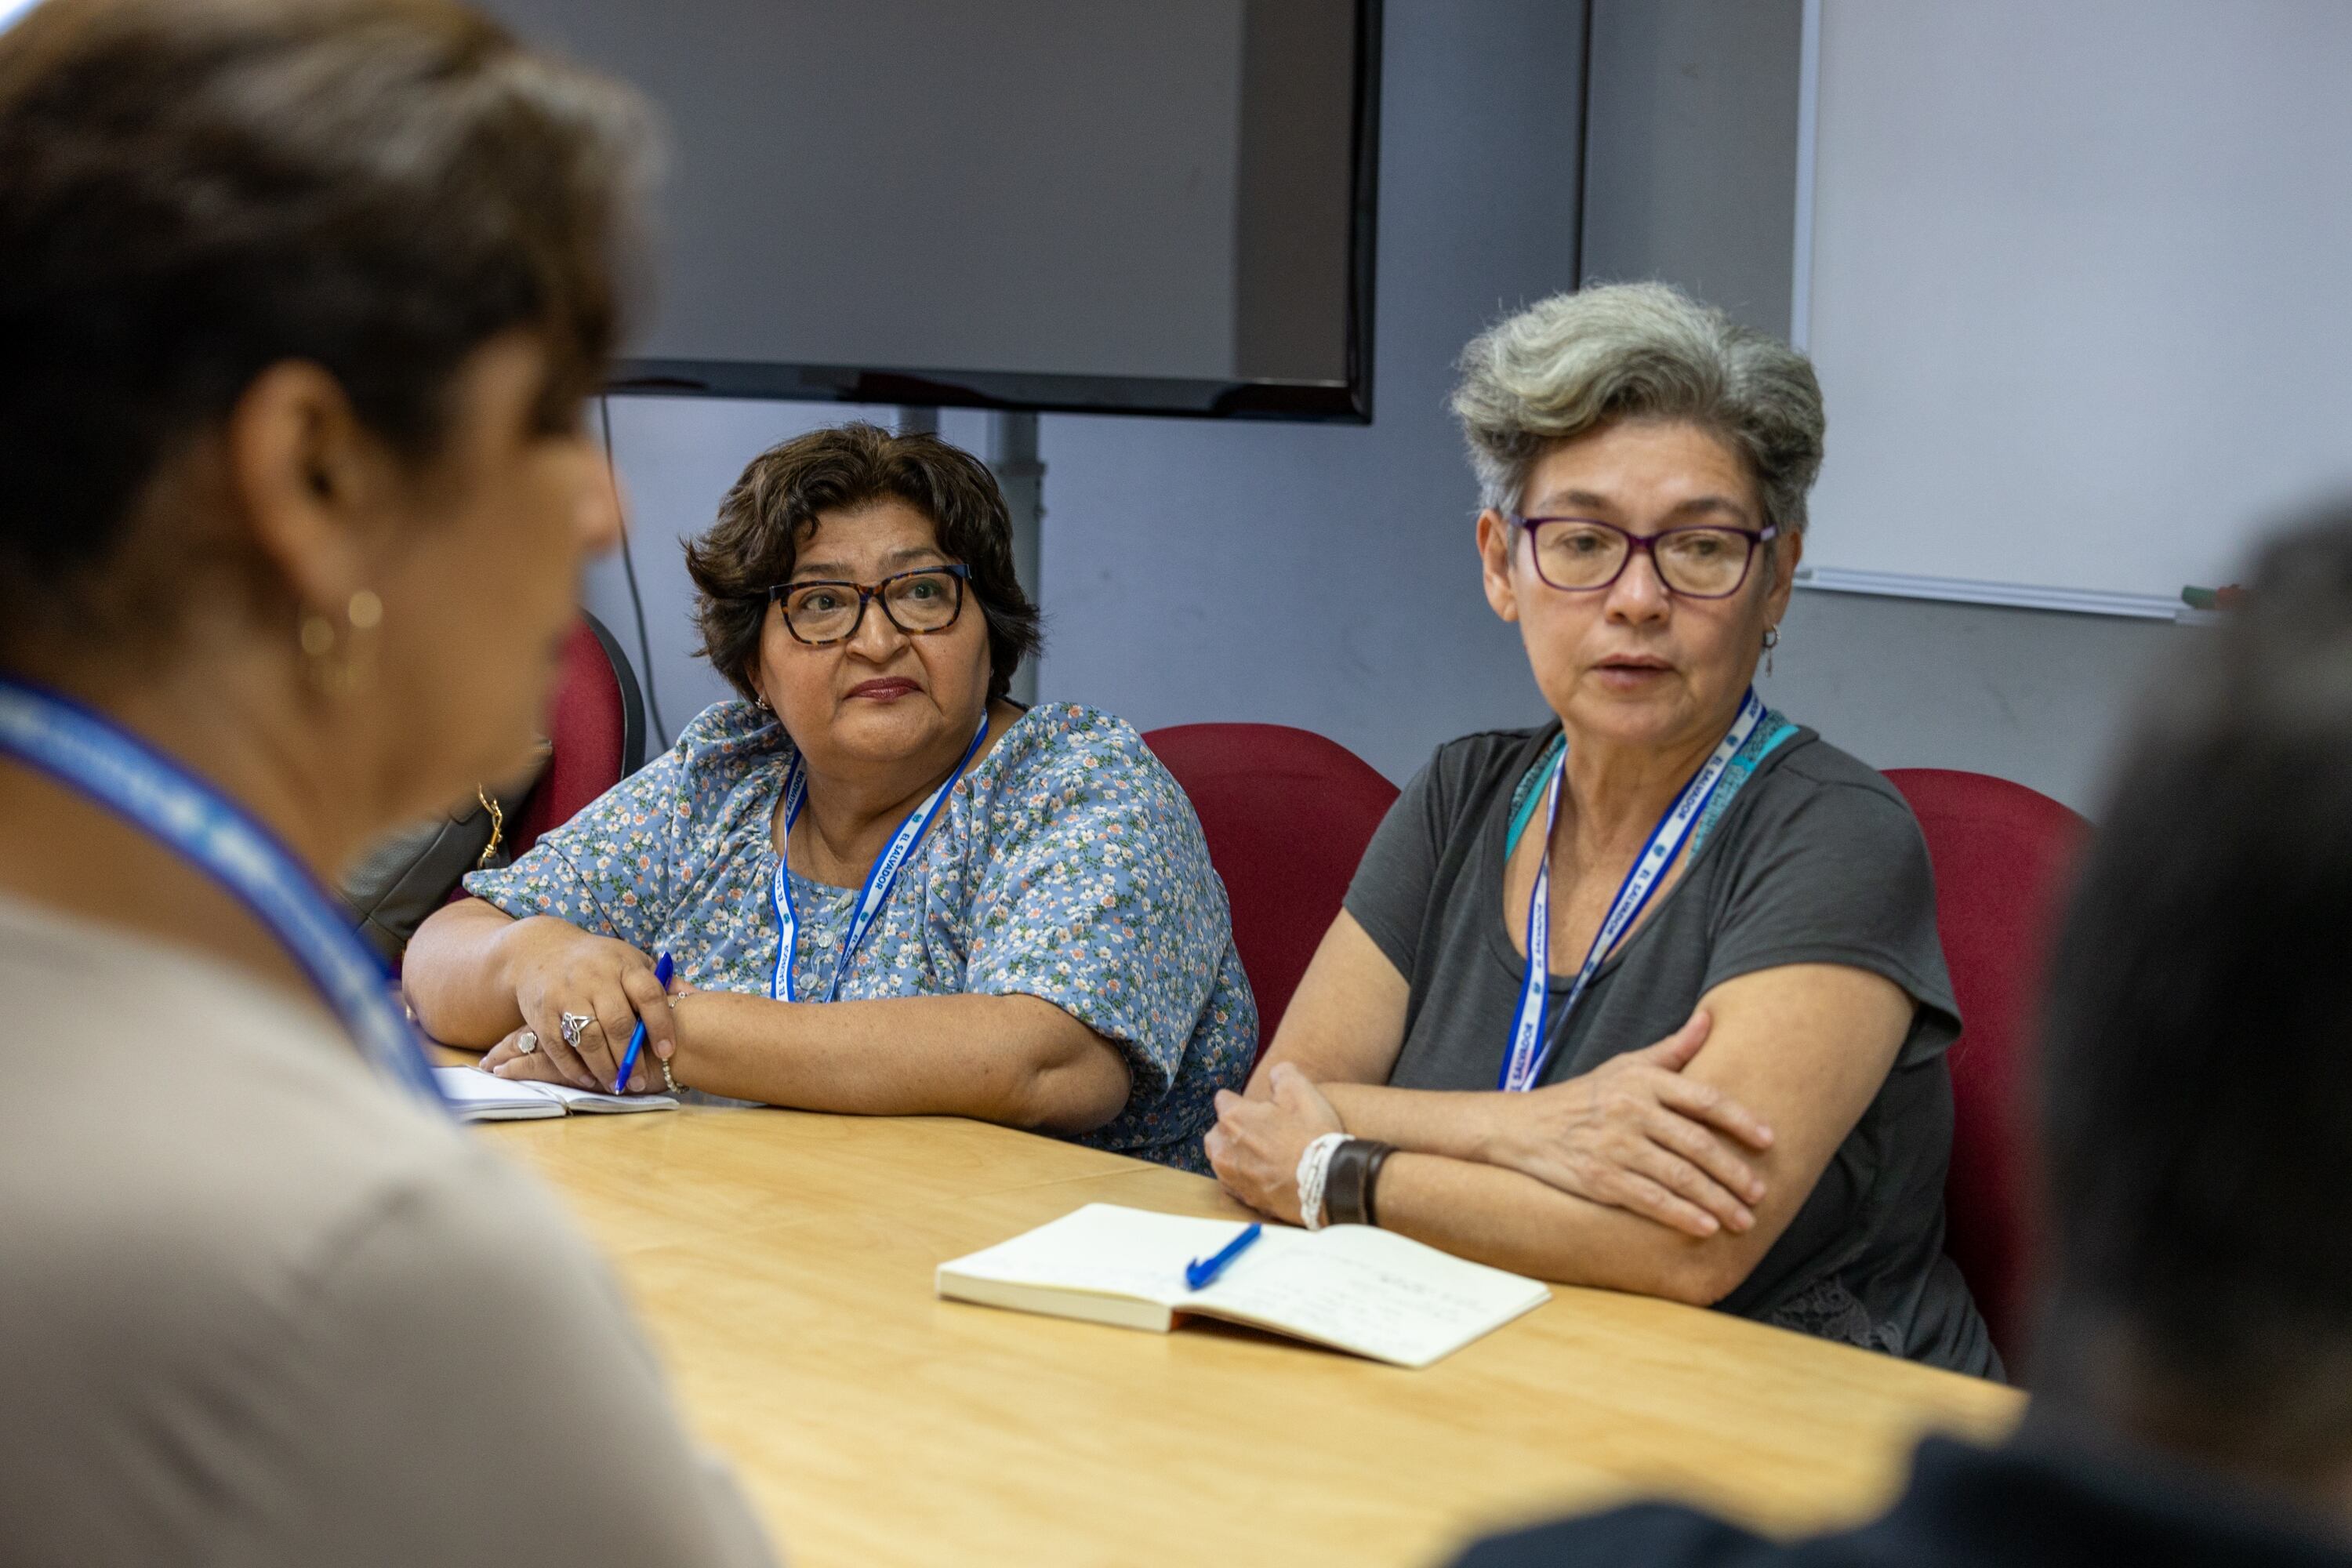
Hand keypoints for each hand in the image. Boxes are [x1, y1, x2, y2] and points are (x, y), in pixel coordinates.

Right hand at [493, 917, 677, 1092]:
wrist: (542, 949)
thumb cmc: (598, 961)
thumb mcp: (631, 960)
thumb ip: (661, 981)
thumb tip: (698, 999)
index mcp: (623, 964)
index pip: (648, 994)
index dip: (661, 1024)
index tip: (669, 1051)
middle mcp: (594, 978)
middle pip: (618, 1023)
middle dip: (631, 1057)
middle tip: (642, 1082)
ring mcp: (565, 994)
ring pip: (588, 1038)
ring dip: (605, 1067)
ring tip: (618, 1085)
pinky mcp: (541, 1012)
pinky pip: (558, 1046)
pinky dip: (574, 1067)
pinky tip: (590, 1080)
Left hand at [1204, 1062, 1344, 1224]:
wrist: (1327, 1184)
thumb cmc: (1312, 1136)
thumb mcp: (1302, 1092)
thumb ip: (1283, 1074)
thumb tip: (1276, 1073)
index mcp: (1233, 1118)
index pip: (1223, 1099)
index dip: (1242, 1101)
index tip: (1259, 1108)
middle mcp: (1223, 1149)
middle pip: (1217, 1132)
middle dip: (1231, 1130)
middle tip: (1260, 1131)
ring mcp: (1231, 1177)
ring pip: (1222, 1159)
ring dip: (1235, 1154)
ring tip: (1262, 1155)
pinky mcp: (1244, 1199)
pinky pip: (1234, 1184)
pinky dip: (1245, 1178)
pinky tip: (1265, 1176)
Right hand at [1482, 1011, 1775, 1237]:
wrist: (1523, 1127)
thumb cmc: (1584, 1096)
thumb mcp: (1625, 1065)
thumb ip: (1672, 1049)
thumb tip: (1709, 1018)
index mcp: (1642, 1081)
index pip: (1703, 1099)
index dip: (1740, 1119)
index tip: (1768, 1140)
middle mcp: (1631, 1111)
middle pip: (1697, 1144)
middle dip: (1734, 1171)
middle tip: (1761, 1192)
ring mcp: (1616, 1146)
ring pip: (1679, 1177)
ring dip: (1717, 1200)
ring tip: (1743, 1218)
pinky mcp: (1601, 1179)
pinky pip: (1651, 1200)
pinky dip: (1682, 1215)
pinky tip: (1706, 1227)